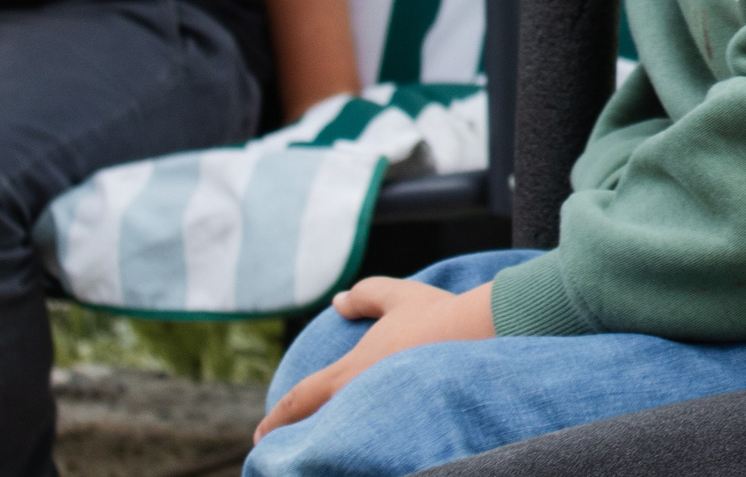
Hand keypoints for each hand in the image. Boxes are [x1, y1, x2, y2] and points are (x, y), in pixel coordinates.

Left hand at [253, 278, 495, 440]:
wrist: (485, 336)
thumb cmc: (439, 315)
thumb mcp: (400, 296)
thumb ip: (367, 295)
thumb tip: (339, 300)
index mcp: (352, 371)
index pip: (303, 399)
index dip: (277, 417)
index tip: (260, 434)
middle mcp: (362, 398)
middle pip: (318, 427)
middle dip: (298, 439)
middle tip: (286, 449)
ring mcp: (387, 414)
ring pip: (347, 437)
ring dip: (330, 444)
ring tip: (325, 450)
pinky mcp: (412, 424)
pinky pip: (379, 440)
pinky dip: (365, 444)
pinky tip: (371, 447)